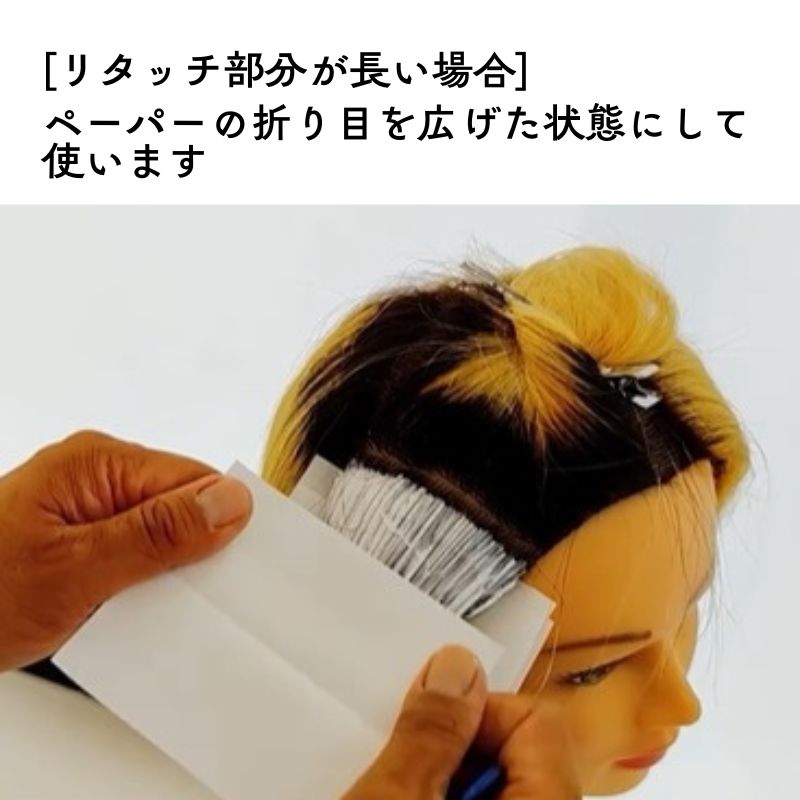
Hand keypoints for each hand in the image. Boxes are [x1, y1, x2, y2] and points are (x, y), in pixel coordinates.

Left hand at [0, 430, 251, 670]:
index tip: (234, 570)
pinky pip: (133, 551)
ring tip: (141, 609)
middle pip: (180, 505)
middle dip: (190, 552)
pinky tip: (124, 610)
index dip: (221, 523)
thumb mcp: (74, 572)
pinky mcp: (80, 535)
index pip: (194, 480)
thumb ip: (156, 535)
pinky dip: (138, 582)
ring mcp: (86, 505)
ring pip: (159, 533)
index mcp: (98, 463)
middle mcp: (96, 476)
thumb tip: (230, 502)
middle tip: (182, 600)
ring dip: (162, 572)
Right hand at [343, 645, 579, 799]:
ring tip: (394, 794)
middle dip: (451, 748)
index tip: (425, 728)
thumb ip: (430, 732)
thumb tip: (456, 664)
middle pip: (513, 751)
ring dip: (440, 779)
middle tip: (402, 773)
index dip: (473, 712)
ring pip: (492, 783)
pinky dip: (441, 799)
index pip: (535, 719)